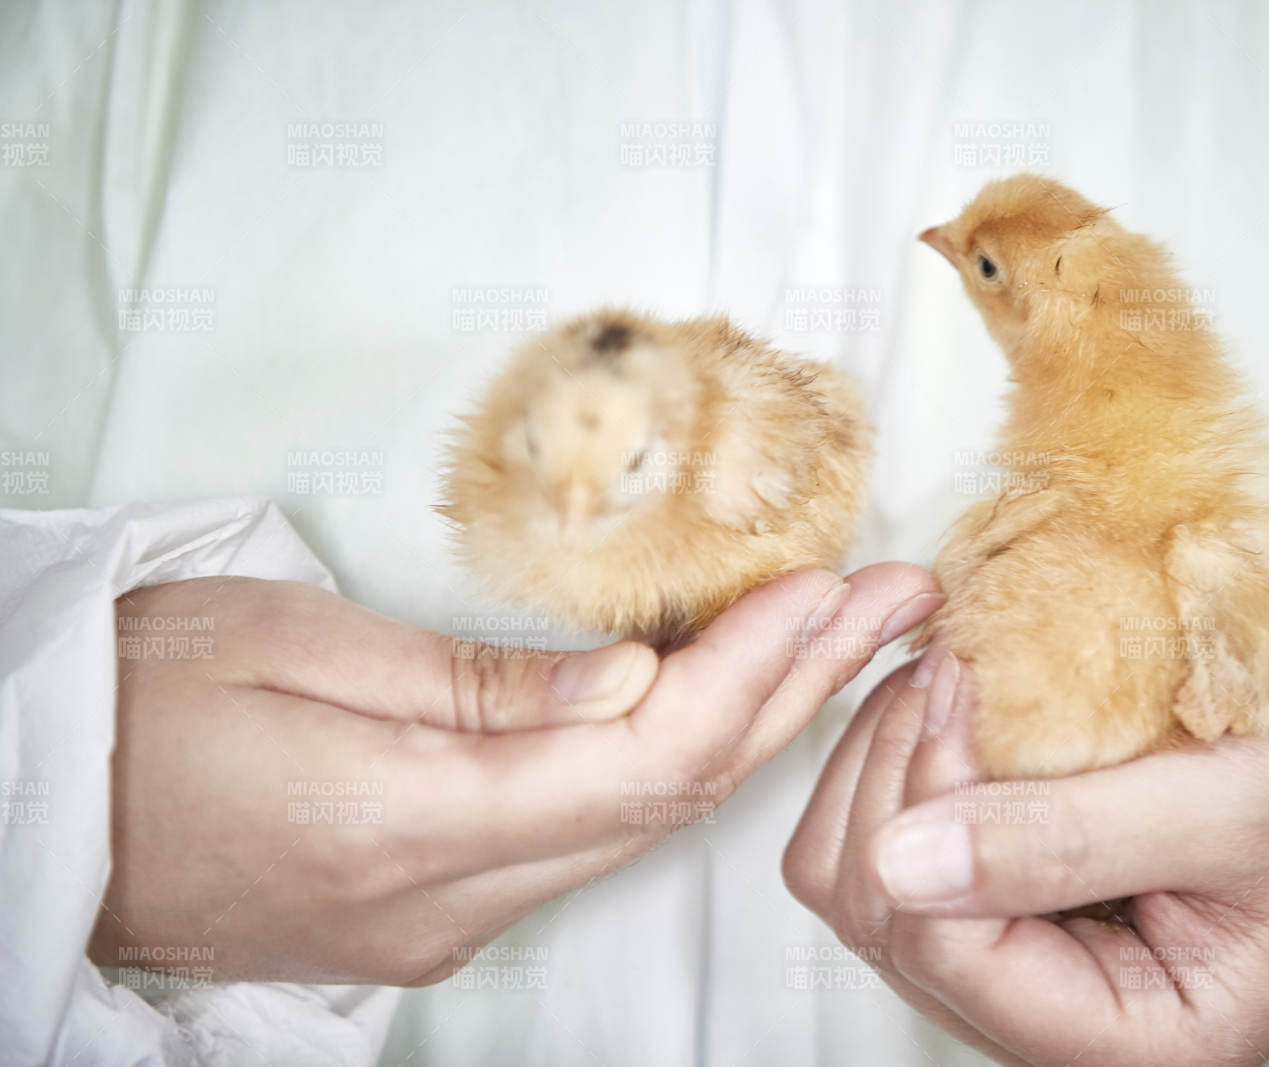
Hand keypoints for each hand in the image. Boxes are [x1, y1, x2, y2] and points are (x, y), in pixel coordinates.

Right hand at [93, 566, 940, 984]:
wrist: (40, 805)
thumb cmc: (140, 702)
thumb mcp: (296, 650)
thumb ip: (480, 686)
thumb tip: (637, 678)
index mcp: (407, 827)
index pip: (643, 755)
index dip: (758, 670)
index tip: (837, 587)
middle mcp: (448, 899)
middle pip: (671, 796)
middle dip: (798, 692)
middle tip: (892, 605)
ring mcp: (446, 920)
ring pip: (646, 820)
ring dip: (757, 725)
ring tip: (847, 643)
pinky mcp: (437, 909)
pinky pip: (596, 833)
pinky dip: (679, 761)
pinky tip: (733, 706)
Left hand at [784, 620, 1268, 1065]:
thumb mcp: (1235, 807)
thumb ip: (1071, 842)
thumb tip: (901, 865)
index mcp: (1133, 1035)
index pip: (948, 946)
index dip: (930, 804)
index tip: (964, 679)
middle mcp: (1058, 1014)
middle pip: (880, 916)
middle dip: (893, 773)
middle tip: (951, 657)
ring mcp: (1023, 952)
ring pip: (861, 872)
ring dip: (884, 756)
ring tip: (951, 665)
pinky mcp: (1008, 889)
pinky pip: (892, 831)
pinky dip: (901, 752)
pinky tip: (952, 688)